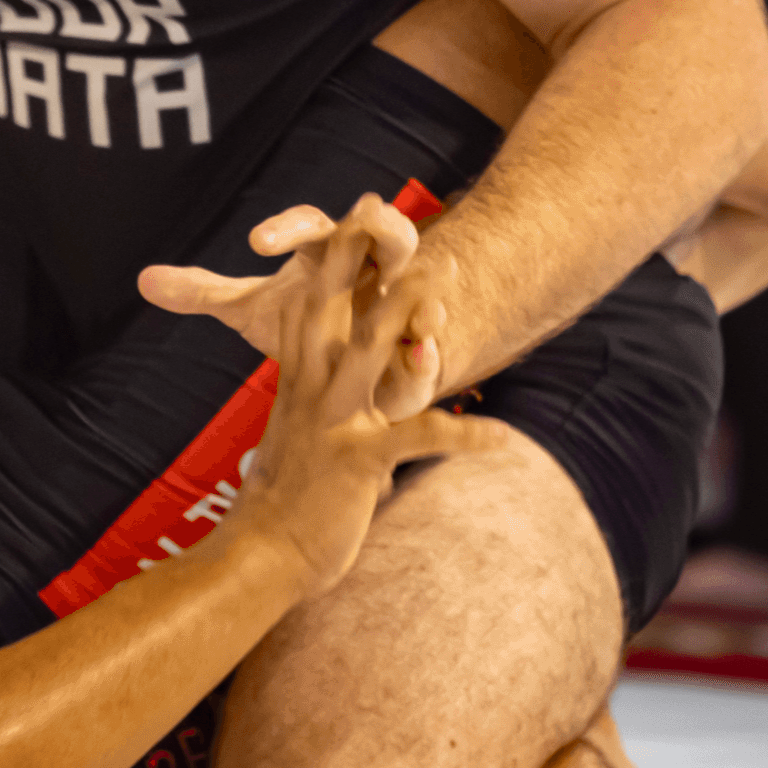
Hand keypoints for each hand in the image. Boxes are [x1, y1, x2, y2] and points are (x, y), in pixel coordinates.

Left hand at [139, 198, 449, 418]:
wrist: (360, 353)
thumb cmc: (308, 320)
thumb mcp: (256, 310)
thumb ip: (207, 294)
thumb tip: (142, 281)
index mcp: (326, 248)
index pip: (307, 224)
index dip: (284, 227)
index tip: (255, 241)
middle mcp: (370, 262)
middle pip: (381, 227)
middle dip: (378, 220)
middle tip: (370, 210)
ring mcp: (404, 294)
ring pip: (418, 272)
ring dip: (415, 276)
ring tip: (410, 280)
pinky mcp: (424, 337)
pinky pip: (433, 334)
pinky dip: (429, 342)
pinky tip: (423, 349)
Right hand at [221, 193, 508, 595]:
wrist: (262, 553)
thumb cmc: (284, 494)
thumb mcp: (294, 428)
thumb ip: (308, 389)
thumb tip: (313, 363)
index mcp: (299, 378)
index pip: (311, 302)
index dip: (332, 256)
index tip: (351, 214)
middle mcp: (312, 388)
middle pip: (338, 308)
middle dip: (366, 259)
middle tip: (399, 216)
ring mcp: (334, 420)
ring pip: (371, 350)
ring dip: (411, 311)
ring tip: (448, 276)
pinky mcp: (357, 460)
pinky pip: (419, 441)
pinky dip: (464, 436)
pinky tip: (505, 438)